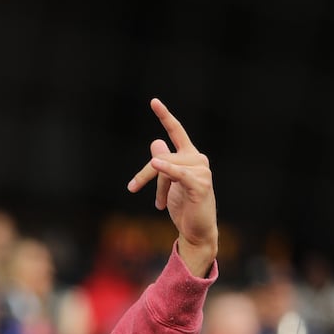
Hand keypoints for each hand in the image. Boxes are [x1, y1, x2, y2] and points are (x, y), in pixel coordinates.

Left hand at [127, 99, 216, 276]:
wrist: (196, 232)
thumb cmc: (184, 208)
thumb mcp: (169, 183)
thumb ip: (163, 162)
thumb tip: (156, 142)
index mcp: (190, 157)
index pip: (176, 132)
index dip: (165, 117)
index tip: (154, 102)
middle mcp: (198, 160)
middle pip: (163, 156)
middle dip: (145, 173)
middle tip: (132, 188)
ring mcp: (201, 171)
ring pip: (166, 169)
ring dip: (158, 188)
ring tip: (159, 204)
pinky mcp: (200, 184)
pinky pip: (178, 174)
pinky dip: (166, 170)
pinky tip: (156, 165)